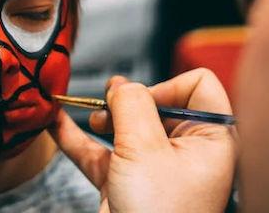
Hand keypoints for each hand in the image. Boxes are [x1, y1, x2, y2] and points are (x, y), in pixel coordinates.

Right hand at [49, 69, 236, 212]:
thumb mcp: (144, 150)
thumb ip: (132, 105)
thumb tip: (123, 85)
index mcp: (212, 138)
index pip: (197, 84)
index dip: (165, 86)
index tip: (140, 103)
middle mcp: (189, 150)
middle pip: (157, 102)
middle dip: (127, 101)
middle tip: (108, 105)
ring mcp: (157, 168)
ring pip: (127, 127)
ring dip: (102, 117)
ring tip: (87, 116)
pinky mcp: (129, 184)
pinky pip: (103, 153)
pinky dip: (81, 140)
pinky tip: (57, 125)